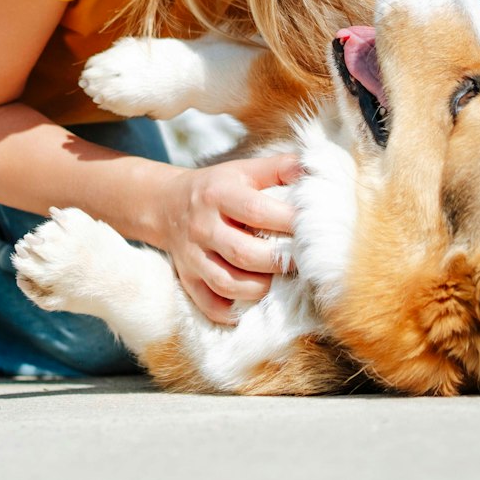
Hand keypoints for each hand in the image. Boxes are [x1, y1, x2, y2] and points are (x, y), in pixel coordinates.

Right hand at [154, 154, 299, 324]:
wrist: (167, 205)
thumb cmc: (218, 187)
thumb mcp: (244, 169)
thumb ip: (279, 167)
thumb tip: (311, 170)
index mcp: (218, 194)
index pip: (256, 210)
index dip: (287, 221)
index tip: (312, 227)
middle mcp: (202, 226)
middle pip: (243, 253)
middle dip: (278, 261)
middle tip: (301, 261)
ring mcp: (192, 256)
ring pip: (228, 283)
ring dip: (260, 288)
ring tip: (278, 281)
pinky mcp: (186, 279)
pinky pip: (209, 305)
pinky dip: (232, 312)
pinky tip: (251, 304)